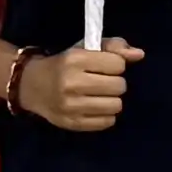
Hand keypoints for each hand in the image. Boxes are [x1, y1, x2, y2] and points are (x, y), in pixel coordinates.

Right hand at [14, 40, 136, 133]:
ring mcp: (71, 106)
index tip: (104, 66)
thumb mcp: (85, 49)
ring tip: (100, 96)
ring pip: (115, 106)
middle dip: (115, 83)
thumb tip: (139, 54)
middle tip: (103, 82)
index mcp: (75, 60)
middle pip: (119, 86)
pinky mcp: (72, 123)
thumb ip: (114, 47)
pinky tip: (95, 107)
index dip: (115, 64)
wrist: (32, 86)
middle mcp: (72, 83)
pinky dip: (106, 115)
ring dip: (112, 100)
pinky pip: (106, 122)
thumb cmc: (64, 64)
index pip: (117, 64)